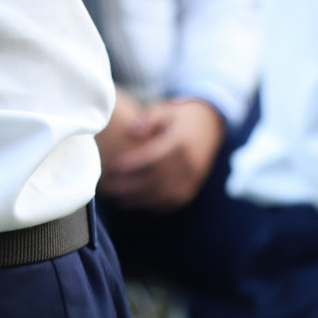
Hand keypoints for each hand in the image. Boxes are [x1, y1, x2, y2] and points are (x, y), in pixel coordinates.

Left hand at [99, 97, 223, 209]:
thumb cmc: (177, 118)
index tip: (115, 166)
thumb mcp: (165, 111)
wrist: (209, 127)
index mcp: (181, 142)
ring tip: (116, 198)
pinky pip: (174, 201)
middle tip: (108, 187)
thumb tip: (132, 130)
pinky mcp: (193, 187)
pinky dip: (153, 206)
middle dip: (133, 185)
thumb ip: (148, 118)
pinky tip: (133, 204)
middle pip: (159, 178)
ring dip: (141, 199)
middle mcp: (189, 163)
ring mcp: (193, 177)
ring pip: (166, 194)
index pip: (156, 156)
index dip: (135, 163)